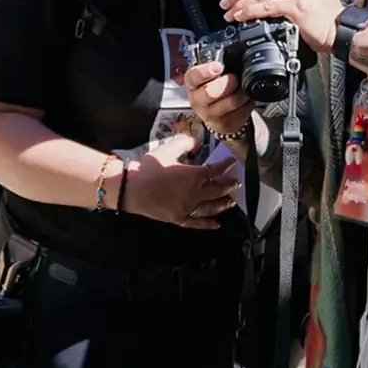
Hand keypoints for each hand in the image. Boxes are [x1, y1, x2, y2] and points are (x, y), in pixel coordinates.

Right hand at [121, 132, 241, 230]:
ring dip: (223, 204)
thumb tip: (196, 143)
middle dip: (229, 185)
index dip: (225, 166)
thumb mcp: (168, 149)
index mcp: (194, 176)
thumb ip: (186, 143)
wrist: (131, 188)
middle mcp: (194, 194)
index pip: (215, 171)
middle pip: (217, 190)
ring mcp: (187, 208)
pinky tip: (216, 224)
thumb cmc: (149, 168)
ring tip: (231, 201)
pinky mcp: (178, 218)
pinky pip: (197, 223)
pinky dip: (208, 224)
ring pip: (211, 207)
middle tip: (236, 182)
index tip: (231, 162)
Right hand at [185, 60, 254, 136]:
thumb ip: (220, 63)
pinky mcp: (222, 125)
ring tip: (244, 89)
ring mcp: (209, 114)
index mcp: (194, 83)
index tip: (218, 67)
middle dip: (225, 84)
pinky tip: (246, 100)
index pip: (193, 77)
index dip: (205, 72)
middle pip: (209, 92)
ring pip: (227, 104)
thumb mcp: (215, 73)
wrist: (223, 111)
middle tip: (234, 78)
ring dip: (240, 95)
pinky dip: (246, 105)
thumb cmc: (219, 85)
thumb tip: (235, 52)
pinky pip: (238, 114)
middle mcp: (197, 99)